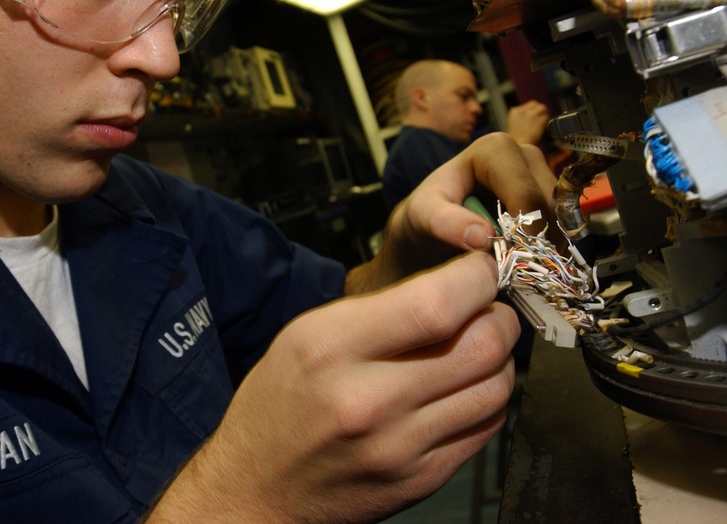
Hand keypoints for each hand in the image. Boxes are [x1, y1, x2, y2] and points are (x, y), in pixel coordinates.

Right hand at [146, 252, 518, 522]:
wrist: (258, 488)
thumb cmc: (278, 404)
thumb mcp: (305, 336)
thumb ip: (378, 311)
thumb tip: (454, 287)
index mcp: (331, 349)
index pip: (436, 305)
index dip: (475, 279)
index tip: (479, 269)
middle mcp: (368, 400)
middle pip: (480, 346)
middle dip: (499, 316)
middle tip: (488, 308)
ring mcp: (400, 447)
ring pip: (495, 388)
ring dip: (501, 358)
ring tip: (479, 346)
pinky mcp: (422, 480)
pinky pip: (485, 427)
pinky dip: (488, 398)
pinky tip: (466, 387)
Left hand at [353, 132, 556, 288]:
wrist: (429, 227)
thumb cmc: (424, 215)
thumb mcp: (423, 216)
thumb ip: (445, 223)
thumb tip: (481, 235)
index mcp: (494, 149)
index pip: (525, 191)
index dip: (526, 227)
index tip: (518, 257)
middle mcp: (523, 155)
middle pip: (550, 203)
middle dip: (539, 237)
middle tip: (522, 267)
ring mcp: (539, 174)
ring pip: (562, 215)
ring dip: (549, 244)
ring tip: (524, 266)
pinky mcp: (548, 196)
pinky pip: (564, 225)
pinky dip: (551, 246)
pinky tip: (531, 261)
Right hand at [506, 100, 549, 144]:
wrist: (519, 147)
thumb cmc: (516, 142)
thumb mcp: (514, 126)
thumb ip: (521, 118)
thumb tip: (531, 116)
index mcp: (514, 112)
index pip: (527, 105)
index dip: (532, 111)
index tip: (533, 119)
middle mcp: (523, 111)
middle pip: (535, 104)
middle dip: (538, 111)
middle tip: (539, 120)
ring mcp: (531, 115)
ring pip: (542, 108)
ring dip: (544, 114)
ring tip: (542, 123)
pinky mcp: (539, 120)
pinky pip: (546, 116)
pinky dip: (546, 122)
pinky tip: (543, 128)